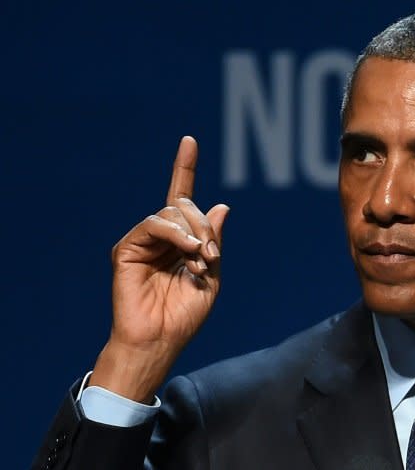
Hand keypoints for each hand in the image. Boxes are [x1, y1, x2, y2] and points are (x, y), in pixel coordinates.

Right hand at [90, 136, 228, 402]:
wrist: (160, 339)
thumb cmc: (184, 315)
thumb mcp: (212, 275)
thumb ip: (214, 241)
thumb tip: (222, 205)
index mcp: (180, 241)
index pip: (181, 197)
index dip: (184, 168)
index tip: (189, 141)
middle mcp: (160, 237)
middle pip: (185, 205)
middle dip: (206, 226)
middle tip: (211, 255)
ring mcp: (143, 241)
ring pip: (172, 213)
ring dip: (195, 234)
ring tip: (201, 262)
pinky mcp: (127, 248)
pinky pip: (155, 224)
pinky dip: (177, 235)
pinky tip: (189, 252)